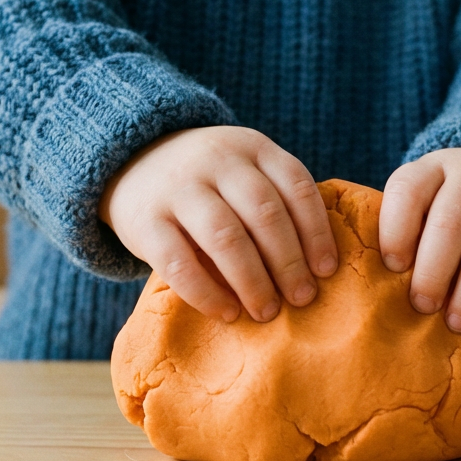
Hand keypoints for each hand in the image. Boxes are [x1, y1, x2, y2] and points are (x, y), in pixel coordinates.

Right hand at [98, 127, 337, 322]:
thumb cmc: (210, 184)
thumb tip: (319, 269)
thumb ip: (277, 201)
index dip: (317, 231)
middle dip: (288, 262)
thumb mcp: (245, 171)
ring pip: (225, 237)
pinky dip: (207, 293)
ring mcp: (178, 188)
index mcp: (252, 147)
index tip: (327, 270)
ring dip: (252, 280)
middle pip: (264, 213)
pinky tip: (227, 312)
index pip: (296, 186)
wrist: (133, 162)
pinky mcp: (145, 220)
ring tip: (267, 311)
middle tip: (303, 298)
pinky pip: (179, 263)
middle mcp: (217, 160)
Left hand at [379, 148, 460, 332]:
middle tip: (422, 306)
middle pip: (450, 224)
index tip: (392, 268)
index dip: (395, 231)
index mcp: (435, 168)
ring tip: (456, 323)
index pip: (408, 191)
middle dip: (432, 272)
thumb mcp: (426, 199)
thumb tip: (385, 289)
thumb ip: (406, 229)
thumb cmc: (453, 205)